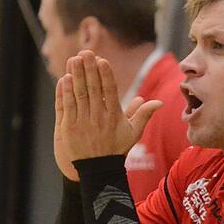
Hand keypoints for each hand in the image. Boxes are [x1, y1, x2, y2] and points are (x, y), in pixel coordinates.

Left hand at [56, 50, 161, 164]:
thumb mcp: (133, 133)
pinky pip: (66, 106)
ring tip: (74, 60)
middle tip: (85, 52)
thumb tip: (159, 102)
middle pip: (93, 88)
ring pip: (78, 94)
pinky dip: (65, 92)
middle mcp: (98, 117)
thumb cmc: (116, 149)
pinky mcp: (69, 128)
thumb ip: (144, 115)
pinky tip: (64, 78)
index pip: (110, 91)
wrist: (99, 171)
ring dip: (76, 76)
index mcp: (114, 116)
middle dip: (89, 69)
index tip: (102, 60)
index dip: (105, 75)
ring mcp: (82, 122)